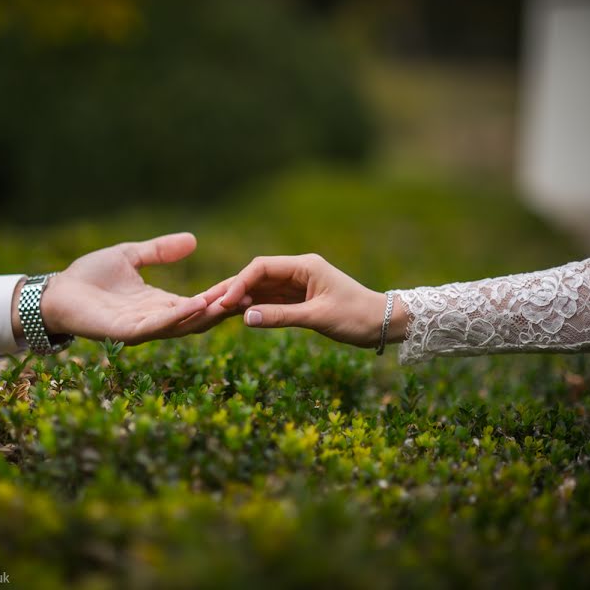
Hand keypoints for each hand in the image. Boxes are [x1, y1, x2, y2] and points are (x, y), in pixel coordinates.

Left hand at [14, 233, 244, 345]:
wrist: (56, 292)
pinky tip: (193, 305)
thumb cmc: (89, 276)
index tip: (246, 285)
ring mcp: (141, 328)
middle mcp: (155, 319)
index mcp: (159, 304)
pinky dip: (176, 317)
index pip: (198, 303)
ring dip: (205, 314)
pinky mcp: (124, 332)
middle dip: (221, 310)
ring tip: (229, 302)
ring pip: (181, 326)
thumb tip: (193, 240)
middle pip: (197, 319)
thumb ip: (160, 251)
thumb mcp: (131, 256)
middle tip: (250, 298)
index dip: (220, 295)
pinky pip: (155, 326)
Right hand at [205, 254, 407, 346]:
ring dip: (239, 299)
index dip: (240, 282)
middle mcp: (298, 271)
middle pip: (256, 276)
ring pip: (260, 289)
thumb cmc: (357, 317)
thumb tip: (245, 318)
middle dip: (232, 289)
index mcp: (304, 265)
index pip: (262, 267)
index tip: (225, 300)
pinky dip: (253, 308)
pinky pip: (269, 301)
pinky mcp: (298, 299)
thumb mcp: (318, 318)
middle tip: (206, 302)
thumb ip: (280, 317)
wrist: (384, 323)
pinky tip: (234, 315)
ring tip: (213, 310)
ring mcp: (297, 285)